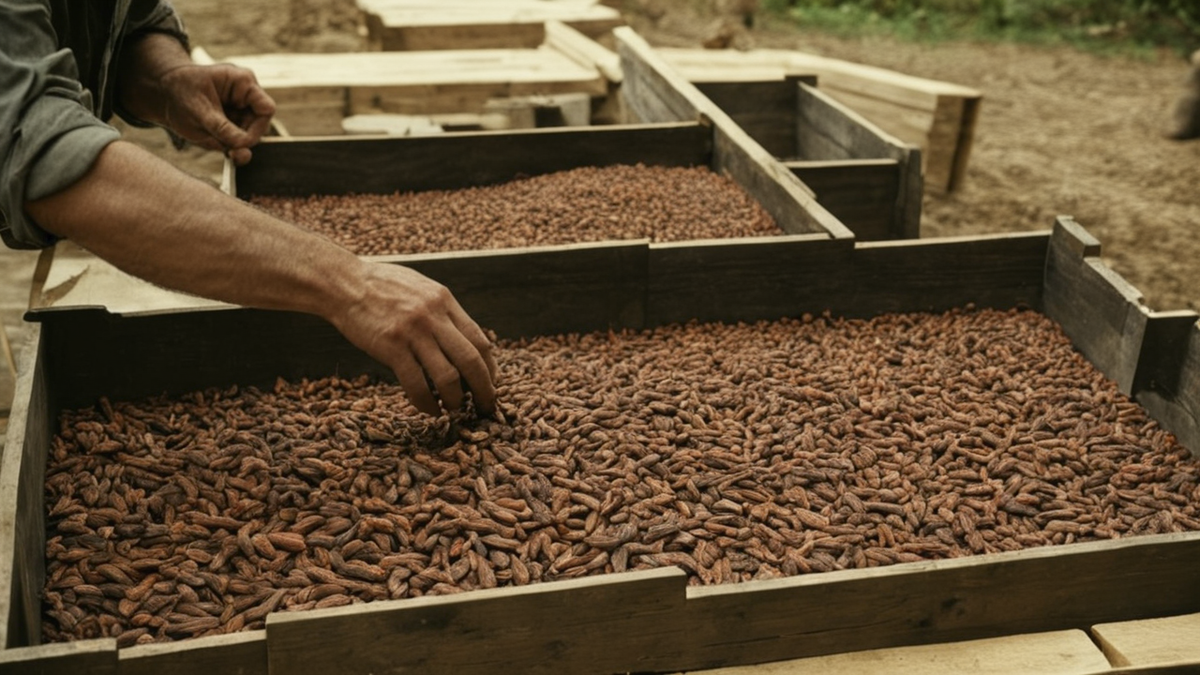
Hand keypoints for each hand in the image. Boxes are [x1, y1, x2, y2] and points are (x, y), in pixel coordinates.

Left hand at [157, 63, 275, 164]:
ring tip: (216, 143)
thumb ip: (222, 129)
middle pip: (260, 126)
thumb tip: (244, 148)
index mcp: (243, 83)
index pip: (266, 109)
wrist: (163, 94)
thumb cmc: (180, 92)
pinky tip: (218, 145)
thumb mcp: (198, 110)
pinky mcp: (234, 124)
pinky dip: (230, 148)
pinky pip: (239, 142)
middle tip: (228, 151)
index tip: (241, 142)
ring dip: (235, 145)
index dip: (258, 128)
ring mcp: (241, 111)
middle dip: (244, 140)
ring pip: (250, 136)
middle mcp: (246, 97)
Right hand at [330, 263, 497, 416]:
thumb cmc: (381, 286)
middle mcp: (434, 316)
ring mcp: (413, 332)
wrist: (343, 282)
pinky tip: (429, 409)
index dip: (490, 367)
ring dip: (456, 400)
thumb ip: (441, 311)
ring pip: (448, 376)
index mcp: (444, 301)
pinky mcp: (391, 347)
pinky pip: (416, 383)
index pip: (480, 339)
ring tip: (455, 409)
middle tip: (486, 407)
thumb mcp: (421, 289)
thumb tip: (462, 338)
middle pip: (472, 360)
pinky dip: (427, 402)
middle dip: (484, 389)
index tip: (491, 384)